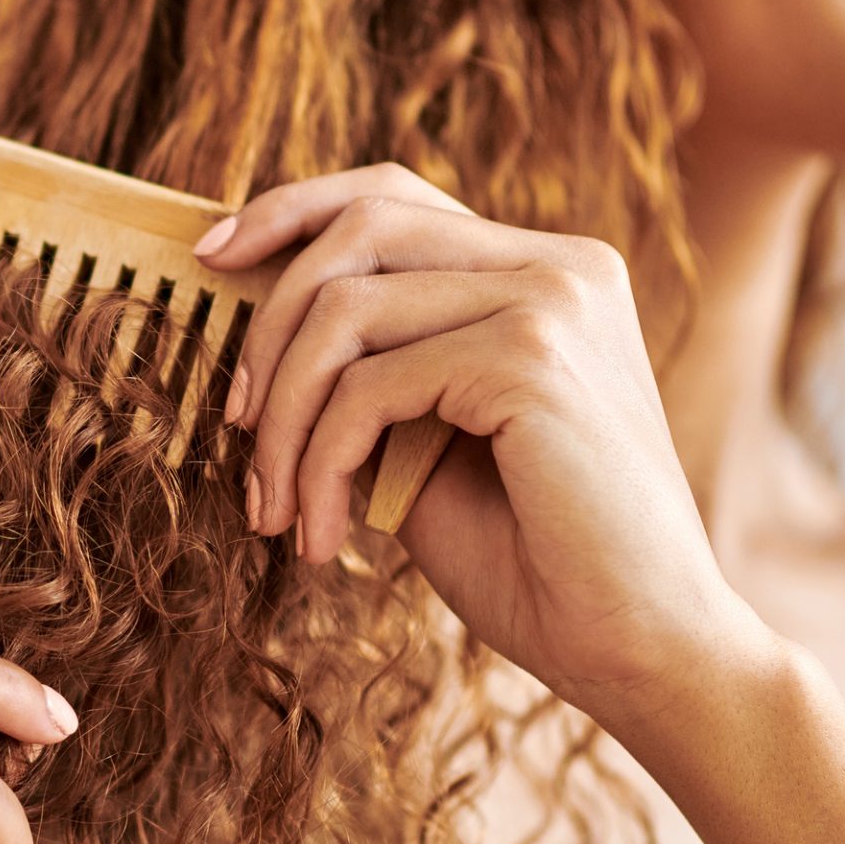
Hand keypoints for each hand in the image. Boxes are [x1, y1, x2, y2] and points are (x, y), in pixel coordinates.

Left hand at [194, 165, 763, 721]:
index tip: (209, 258)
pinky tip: (325, 539)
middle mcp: (560, 265)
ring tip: (275, 512)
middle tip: (237, 430)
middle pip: (358, 230)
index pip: (393, 196)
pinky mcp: (531, 360)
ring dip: (283, 424)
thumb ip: (367, 378)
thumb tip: (256, 344)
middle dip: (266, 329)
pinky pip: (365, 391)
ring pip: (344, 313)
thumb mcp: (425, 449)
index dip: (290, 212)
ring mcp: (552, 302)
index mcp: (545, 272)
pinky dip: (319, 467)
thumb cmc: (532, 559)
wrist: (635, 647)